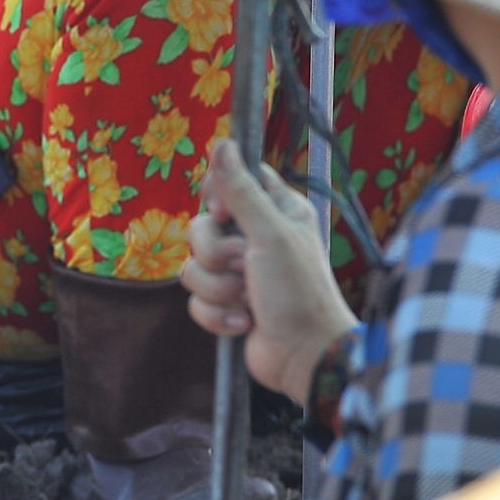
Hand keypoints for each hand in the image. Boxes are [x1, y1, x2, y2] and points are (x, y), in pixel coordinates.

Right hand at [182, 140, 356, 403]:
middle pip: (202, 226)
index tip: (222, 211)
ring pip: (195, 266)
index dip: (218, 194)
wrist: (305, 357)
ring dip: (218, 289)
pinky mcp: (227, 303)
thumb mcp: (270, 234)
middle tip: (245, 265)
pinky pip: (196, 300)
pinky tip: (245, 323)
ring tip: (249, 301)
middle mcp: (257, 237)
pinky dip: (217, 315)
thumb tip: (221, 142)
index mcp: (276, 211)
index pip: (232, 180)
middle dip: (217, 254)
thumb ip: (241, 190)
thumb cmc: (299, 291)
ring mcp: (240, 273)